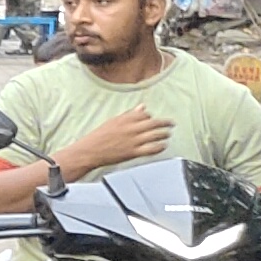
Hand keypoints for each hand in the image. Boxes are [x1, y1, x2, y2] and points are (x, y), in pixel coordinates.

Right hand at [55, 107, 169, 179]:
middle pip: (154, 124)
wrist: (88, 151)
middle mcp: (131, 129)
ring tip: (168, 134)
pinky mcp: (133, 152)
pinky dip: (160, 147)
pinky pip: (152, 149)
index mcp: (124, 119)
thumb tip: (141, 108)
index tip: (153, 118)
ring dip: (165, 134)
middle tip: (171, 124)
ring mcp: (133, 141)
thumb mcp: (112, 121)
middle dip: (165, 123)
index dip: (150, 116)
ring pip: (155, 135)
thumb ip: (129, 115)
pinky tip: (163, 145)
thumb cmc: (97, 137)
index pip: (145, 114)